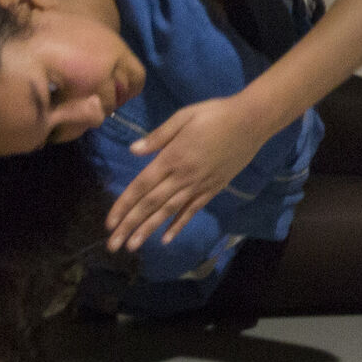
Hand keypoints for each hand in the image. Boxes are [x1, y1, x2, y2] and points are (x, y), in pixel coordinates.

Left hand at [108, 91, 273, 253]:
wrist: (252, 121)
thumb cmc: (215, 114)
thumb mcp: (184, 116)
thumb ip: (158, 136)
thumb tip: (133, 151)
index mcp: (172, 158)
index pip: (141, 186)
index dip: (123, 206)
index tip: (109, 223)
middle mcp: (183, 176)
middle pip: (151, 204)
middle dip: (130, 226)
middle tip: (113, 245)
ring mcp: (199, 185)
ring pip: (169, 212)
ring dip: (149, 230)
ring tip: (132, 247)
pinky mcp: (213, 189)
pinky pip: (192, 210)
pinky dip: (178, 225)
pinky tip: (166, 239)